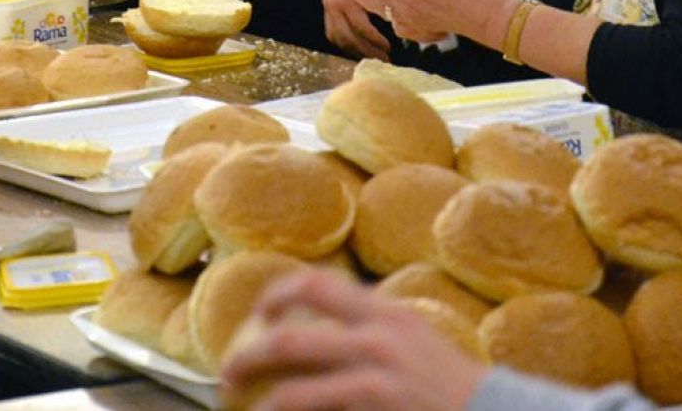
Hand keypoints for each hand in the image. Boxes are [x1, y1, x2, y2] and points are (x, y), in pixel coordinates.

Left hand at [219, 268, 486, 410]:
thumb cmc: (454, 390)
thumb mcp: (417, 343)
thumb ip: (374, 330)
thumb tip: (322, 329)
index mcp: (386, 312)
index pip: (315, 283)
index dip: (275, 293)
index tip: (257, 313)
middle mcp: (378, 335)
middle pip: (288, 335)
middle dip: (247, 355)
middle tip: (227, 373)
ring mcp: (378, 373)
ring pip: (293, 381)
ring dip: (260, 395)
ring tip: (243, 407)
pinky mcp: (379, 403)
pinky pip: (314, 405)